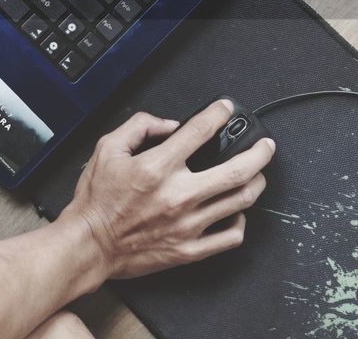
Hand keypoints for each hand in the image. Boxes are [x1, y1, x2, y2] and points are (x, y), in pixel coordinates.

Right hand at [58, 98, 275, 278]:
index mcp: (157, 168)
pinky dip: (241, 221)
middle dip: (259, 153)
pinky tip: (236, 212)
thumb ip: (138, 128)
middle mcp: (178, 195)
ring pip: (240, 201)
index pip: (200, 131)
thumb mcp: (106, 150)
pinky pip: (231, 236)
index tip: (225, 109)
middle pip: (237, 170)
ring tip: (258, 175)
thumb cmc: (97, 202)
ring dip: (256, 183)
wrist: (90, 244)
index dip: (218, 114)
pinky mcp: (190, 249)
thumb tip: (168, 125)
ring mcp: (188, 224)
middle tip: (266, 146)